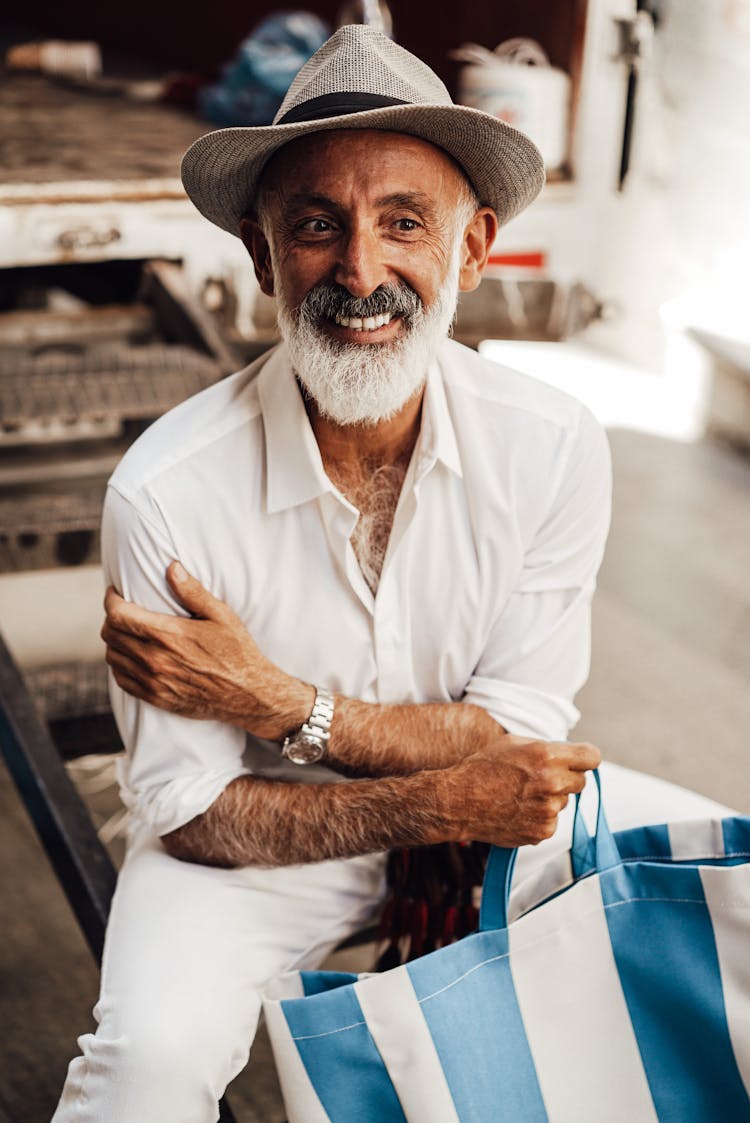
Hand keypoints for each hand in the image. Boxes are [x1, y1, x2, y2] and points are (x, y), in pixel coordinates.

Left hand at [102, 562, 313, 737]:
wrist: (248, 694)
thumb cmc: (238, 652)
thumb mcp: (221, 615)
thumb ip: (193, 592)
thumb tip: (172, 567)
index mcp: (168, 635)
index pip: (118, 615)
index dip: (111, 600)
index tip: (116, 593)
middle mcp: (155, 659)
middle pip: (110, 634)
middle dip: (112, 618)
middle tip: (124, 610)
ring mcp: (153, 681)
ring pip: (113, 657)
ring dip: (115, 642)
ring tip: (127, 632)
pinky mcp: (155, 698)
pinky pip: (121, 680)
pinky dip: (120, 665)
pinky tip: (131, 657)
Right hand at [441, 735, 600, 847]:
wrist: (459, 801)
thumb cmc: (483, 767)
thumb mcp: (513, 743)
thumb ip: (546, 748)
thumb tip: (567, 755)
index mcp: (547, 756)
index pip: (591, 757)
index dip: (585, 758)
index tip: (579, 761)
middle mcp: (552, 783)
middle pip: (581, 781)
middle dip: (566, 778)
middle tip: (541, 778)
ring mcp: (548, 810)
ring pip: (563, 802)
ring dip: (550, 798)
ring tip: (520, 794)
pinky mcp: (542, 832)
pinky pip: (551, 821)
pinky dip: (539, 817)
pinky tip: (517, 810)